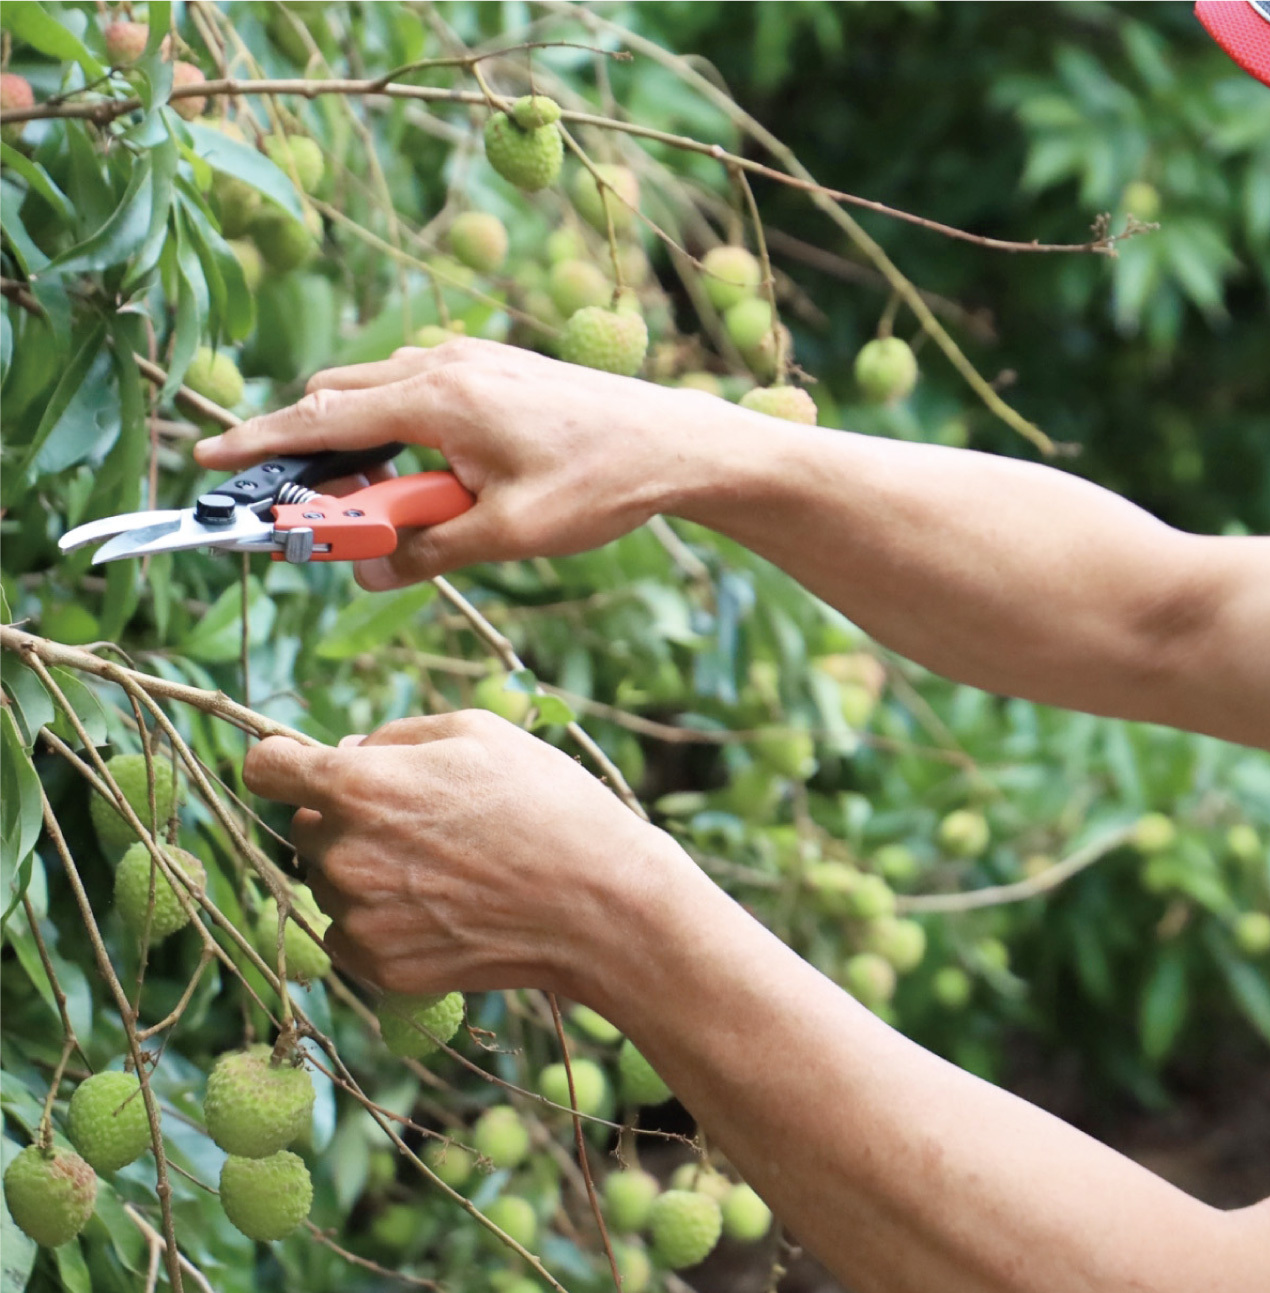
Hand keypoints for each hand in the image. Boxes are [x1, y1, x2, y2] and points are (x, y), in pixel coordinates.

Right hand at [193, 339, 744, 590]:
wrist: (677, 443)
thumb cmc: (601, 485)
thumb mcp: (509, 534)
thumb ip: (427, 553)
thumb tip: (365, 570)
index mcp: (437, 398)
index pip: (321, 419)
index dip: (258, 443)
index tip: (206, 460)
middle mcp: (445, 364)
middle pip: (340, 399)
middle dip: (312, 453)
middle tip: (311, 516)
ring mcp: (472, 360)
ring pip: (381, 393)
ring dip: (364, 445)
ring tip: (388, 510)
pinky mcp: (496, 368)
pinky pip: (421, 391)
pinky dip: (403, 430)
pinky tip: (437, 481)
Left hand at [242, 710, 669, 999]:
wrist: (602, 908)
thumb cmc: (551, 806)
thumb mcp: (483, 733)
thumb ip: (398, 733)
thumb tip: (349, 749)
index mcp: (359, 786)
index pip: (265, 768)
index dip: (285, 762)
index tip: (306, 768)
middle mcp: (343, 854)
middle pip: (305, 827)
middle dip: (345, 818)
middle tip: (422, 822)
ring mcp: (358, 915)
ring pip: (329, 882)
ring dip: (365, 871)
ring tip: (446, 869)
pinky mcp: (378, 966)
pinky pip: (349, 933)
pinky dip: (381, 920)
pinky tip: (441, 909)